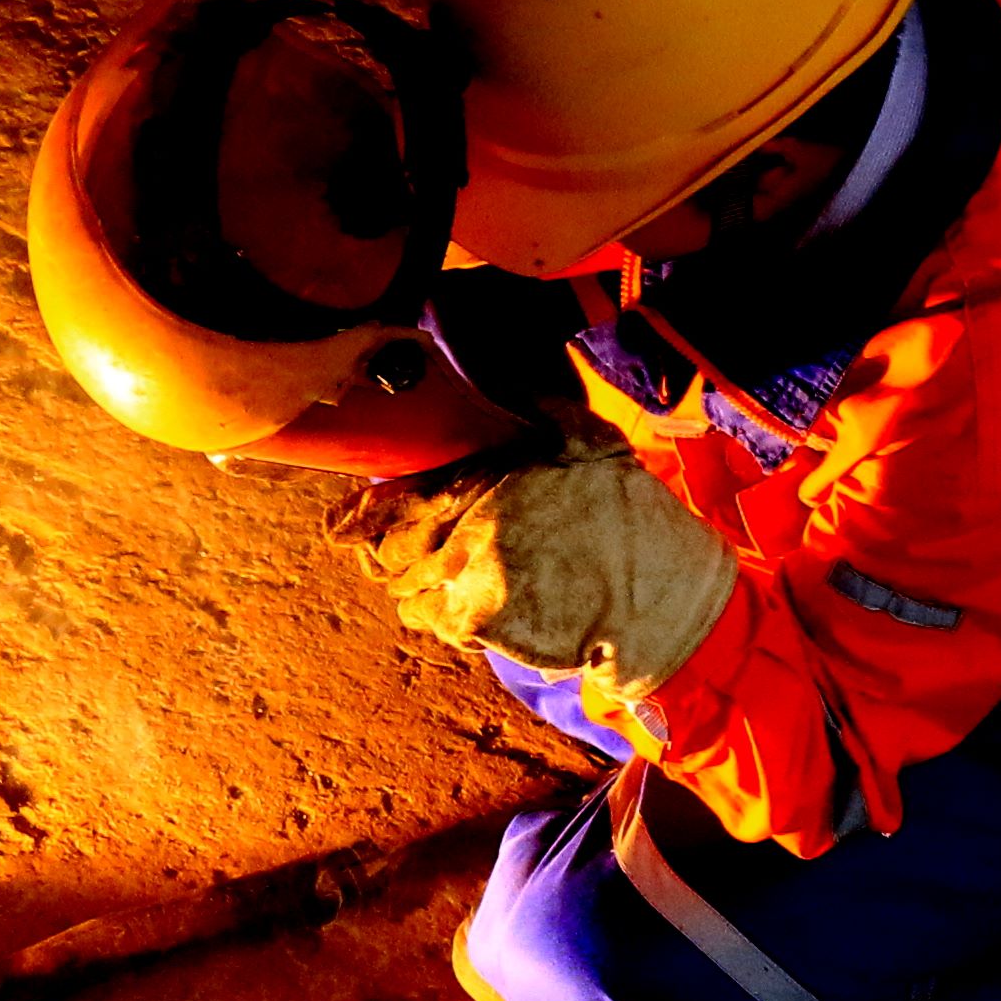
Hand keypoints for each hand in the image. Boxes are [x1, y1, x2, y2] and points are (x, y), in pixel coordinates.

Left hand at [359, 440, 735, 695]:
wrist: (659, 598)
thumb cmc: (629, 521)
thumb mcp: (592, 443)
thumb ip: (542, 408)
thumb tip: (505, 376)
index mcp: (489, 481)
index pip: (398, 498)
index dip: (360, 516)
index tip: (340, 526)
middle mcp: (470, 526)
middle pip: (394, 551)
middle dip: (395, 558)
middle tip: (410, 561)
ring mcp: (469, 577)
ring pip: (410, 592)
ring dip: (424, 591)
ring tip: (461, 586)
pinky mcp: (478, 623)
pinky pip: (436, 624)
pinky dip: (448, 620)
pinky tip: (483, 611)